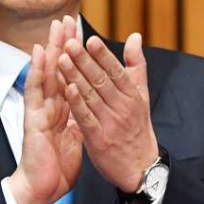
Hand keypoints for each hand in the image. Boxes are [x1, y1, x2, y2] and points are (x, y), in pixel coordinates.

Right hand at [8, 20, 83, 203]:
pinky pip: (36, 91)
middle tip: (67, 18)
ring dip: (51, 49)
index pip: (71, 76)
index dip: (77, 56)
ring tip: (54, 26)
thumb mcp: (77, 136)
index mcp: (63, 109)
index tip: (83, 34)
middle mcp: (51, 105)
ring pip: (46, 73)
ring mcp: (40, 110)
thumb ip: (81, 117)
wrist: (44, 188)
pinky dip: (38, 70)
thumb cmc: (58, 164)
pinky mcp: (33, 119)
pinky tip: (40, 53)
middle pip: (58, 69)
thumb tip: (89, 105)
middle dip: (64, 44)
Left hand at [56, 16, 158, 191]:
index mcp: (133, 94)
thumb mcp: (142, 94)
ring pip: (91, 96)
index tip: (89, 39)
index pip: (116, 70)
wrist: (140, 167)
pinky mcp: (99, 138)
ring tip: (61, 60)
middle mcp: (123, 106)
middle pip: (101, 80)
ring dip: (76, 77)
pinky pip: (86, 118)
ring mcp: (111, 122)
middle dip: (84, 61)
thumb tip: (134, 36)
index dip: (103, 55)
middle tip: (69, 44)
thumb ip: (136, 64)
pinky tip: (67, 89)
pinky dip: (77, 103)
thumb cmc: (138, 127)